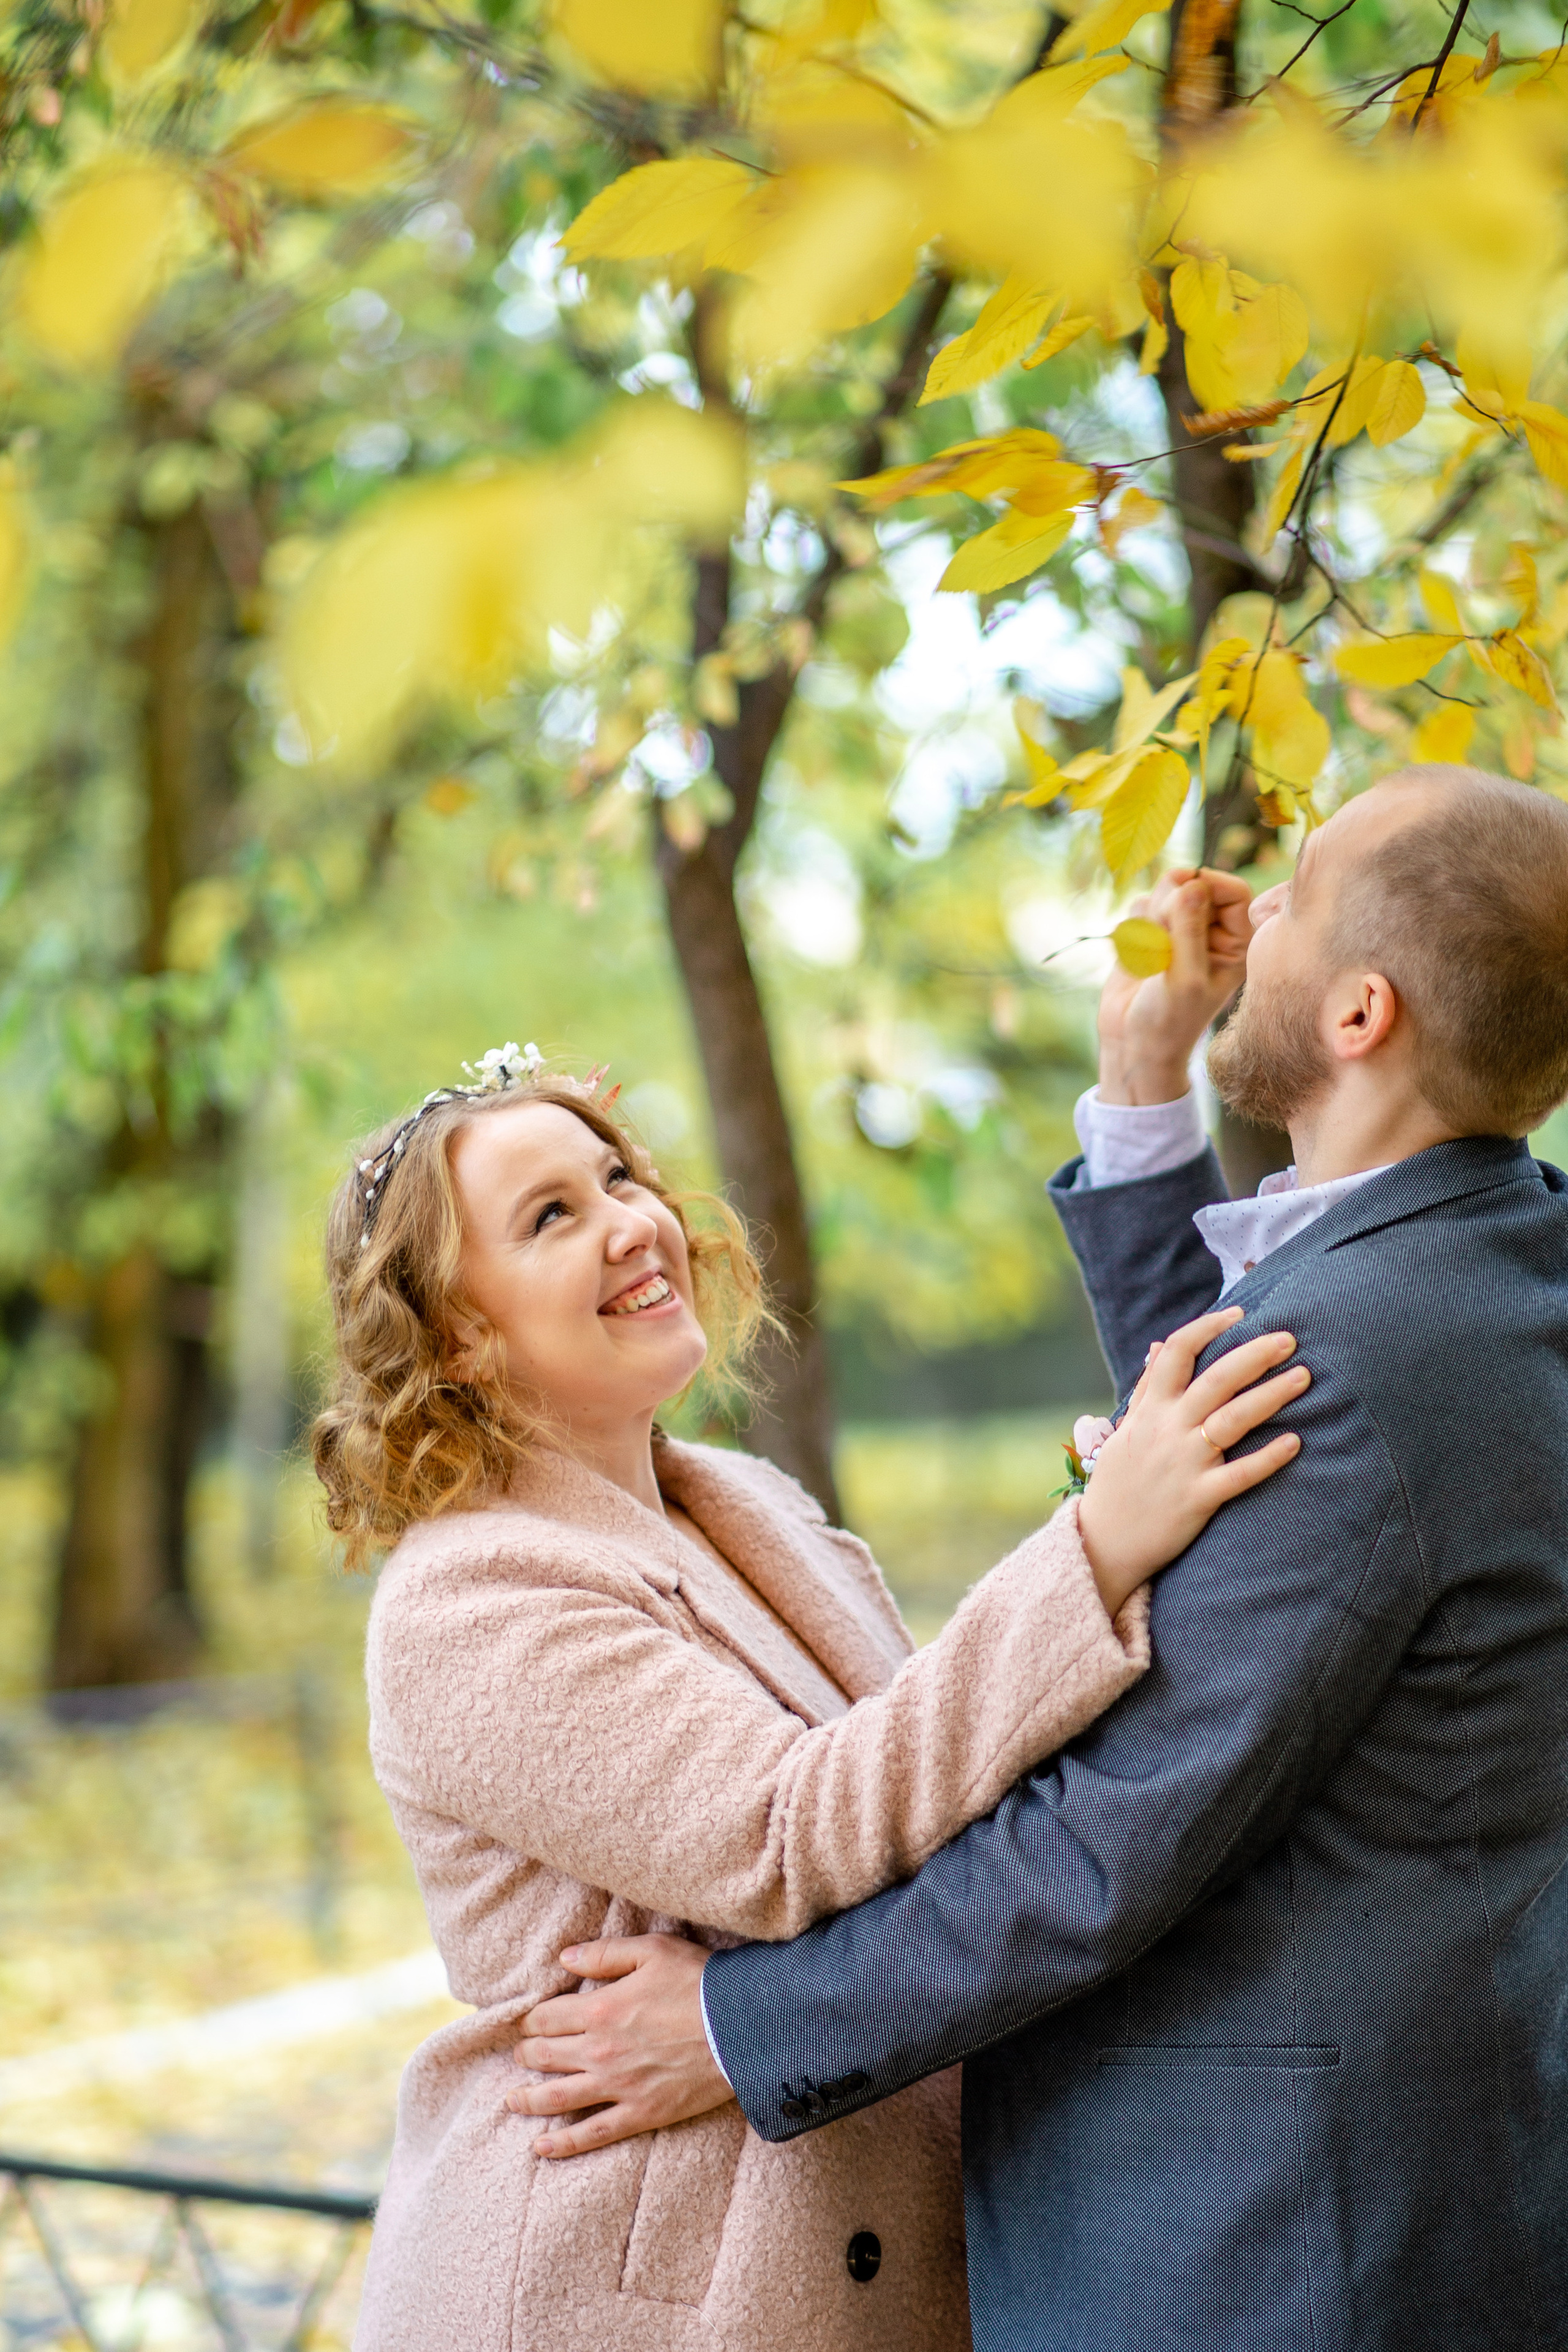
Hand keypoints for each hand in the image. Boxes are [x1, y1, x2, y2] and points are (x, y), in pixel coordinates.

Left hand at [506, 1932, 730, 2157]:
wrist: (742, 2026)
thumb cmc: (699, 1981)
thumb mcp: (651, 1951)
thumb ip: (604, 1954)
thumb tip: (564, 1958)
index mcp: (600, 2010)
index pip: (548, 2018)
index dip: (532, 2020)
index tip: (528, 2023)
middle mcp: (600, 2051)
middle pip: (547, 2057)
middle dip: (527, 2056)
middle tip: (520, 2056)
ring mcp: (618, 2086)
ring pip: (559, 2097)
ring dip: (529, 2099)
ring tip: (512, 2101)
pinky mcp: (640, 2113)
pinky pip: (593, 2133)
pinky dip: (563, 2143)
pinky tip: (541, 2147)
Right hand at [1076, 1307, 1307, 1611]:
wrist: (1103, 1543)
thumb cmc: (1119, 1483)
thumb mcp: (1125, 1430)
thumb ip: (1146, 1389)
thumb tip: (1157, 1347)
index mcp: (1149, 1410)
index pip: (1175, 1351)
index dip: (1208, 1327)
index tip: (1240, 1312)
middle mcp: (1167, 1430)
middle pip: (1215, 1379)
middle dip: (1254, 1354)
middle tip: (1289, 1339)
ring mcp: (1184, 1464)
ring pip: (1233, 1420)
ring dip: (1271, 1395)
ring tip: (1303, 1377)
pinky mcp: (1198, 1499)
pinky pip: (1239, 1475)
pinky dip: (1267, 1458)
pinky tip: (1295, 1442)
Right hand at [1098, 868, 1252, 1104]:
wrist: (1134, 1044)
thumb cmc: (1168, 1020)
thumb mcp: (1185, 978)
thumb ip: (1189, 929)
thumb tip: (1192, 883)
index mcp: (1236, 943)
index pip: (1233, 891)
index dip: (1208, 885)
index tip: (1182, 894)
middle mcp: (1212, 932)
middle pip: (1195, 885)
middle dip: (1171, 904)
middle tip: (1161, 937)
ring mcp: (1180, 930)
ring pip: (1164, 892)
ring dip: (1150, 918)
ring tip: (1148, 954)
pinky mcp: (1150, 933)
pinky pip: (1141, 907)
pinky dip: (1133, 927)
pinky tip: (1134, 956)